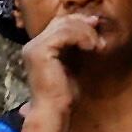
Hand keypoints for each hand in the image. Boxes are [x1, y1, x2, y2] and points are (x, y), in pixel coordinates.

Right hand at [17, 8, 115, 123]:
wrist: (54, 109)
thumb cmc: (64, 91)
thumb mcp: (73, 62)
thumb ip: (76, 45)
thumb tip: (91, 23)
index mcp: (37, 47)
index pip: (58, 23)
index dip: (78, 21)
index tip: (97, 27)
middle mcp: (32, 45)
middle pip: (61, 21)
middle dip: (83, 26)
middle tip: (99, 37)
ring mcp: (34, 47)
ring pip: (64, 26)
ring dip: (86, 33)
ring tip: (97, 45)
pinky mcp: (40, 52)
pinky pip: (64, 34)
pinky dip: (81, 37)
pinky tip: (91, 47)